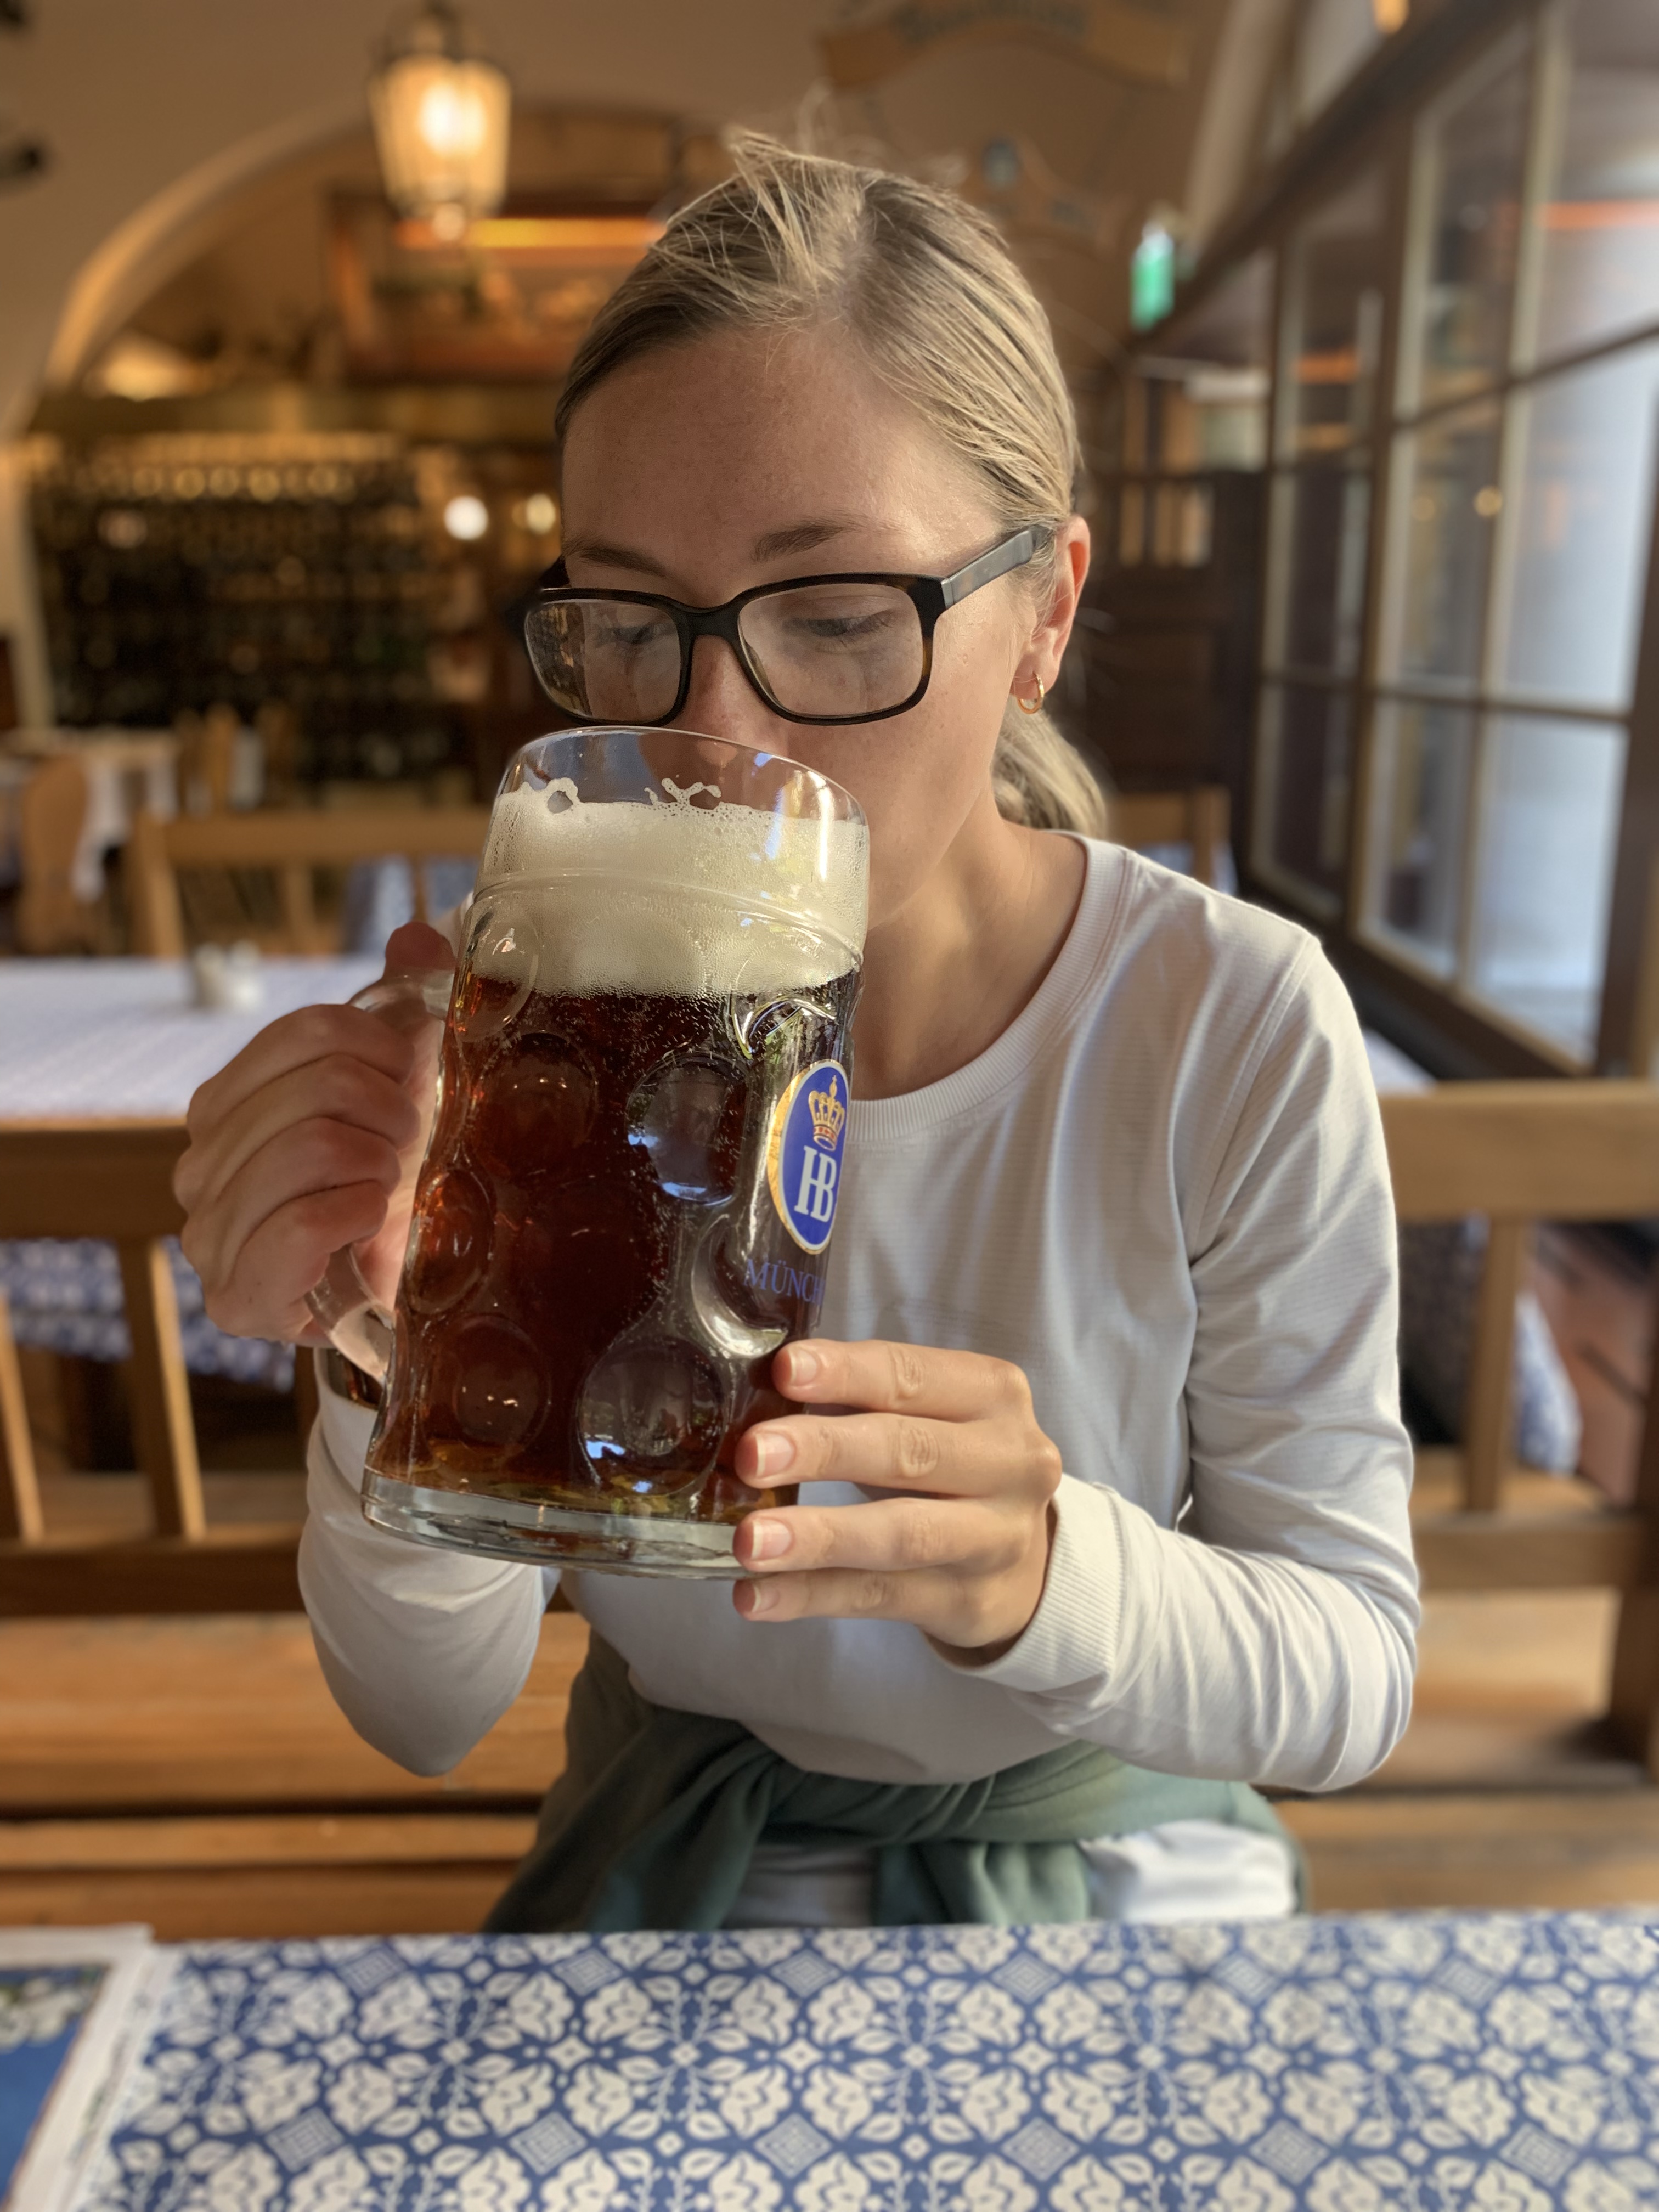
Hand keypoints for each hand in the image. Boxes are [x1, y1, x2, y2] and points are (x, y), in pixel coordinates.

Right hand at [175, 923, 453, 1342]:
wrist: (403, 1297)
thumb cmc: (393, 1190)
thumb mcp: (400, 1089)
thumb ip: (404, 1008)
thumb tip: (417, 938)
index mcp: (224, 1104)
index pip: (307, 1031)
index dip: (384, 1048)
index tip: (413, 1081)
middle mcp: (199, 1165)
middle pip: (316, 1087)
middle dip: (390, 1112)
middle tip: (408, 1148)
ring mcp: (209, 1234)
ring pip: (308, 1148)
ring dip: (377, 1165)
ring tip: (388, 1189)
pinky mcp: (237, 1298)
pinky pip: (297, 1227)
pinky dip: (353, 1216)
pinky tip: (370, 1223)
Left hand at [730, 1338, 1062, 1657]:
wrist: (1026, 1557)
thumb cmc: (952, 1463)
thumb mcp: (931, 1416)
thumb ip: (861, 1399)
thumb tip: (757, 1394)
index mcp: (993, 1394)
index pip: (913, 1376)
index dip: (848, 1373)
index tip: (785, 1370)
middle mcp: (1010, 1463)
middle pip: (911, 1452)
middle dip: (825, 1450)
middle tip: (751, 1455)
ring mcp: (996, 1539)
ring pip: (902, 1535)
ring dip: (818, 1537)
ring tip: (748, 1541)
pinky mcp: (969, 1602)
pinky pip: (880, 1597)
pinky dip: (812, 1595)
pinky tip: (756, 1595)